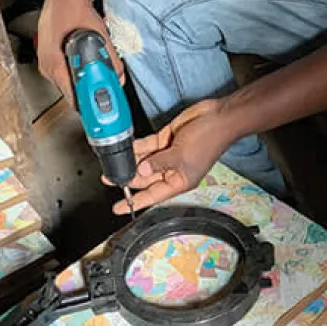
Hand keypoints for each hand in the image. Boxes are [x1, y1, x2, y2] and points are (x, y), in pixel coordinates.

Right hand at [36, 0, 123, 103]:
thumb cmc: (76, 13)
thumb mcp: (100, 37)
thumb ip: (110, 61)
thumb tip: (118, 77)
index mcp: (55, 67)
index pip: (72, 98)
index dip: (88, 106)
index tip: (99, 110)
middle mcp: (47, 67)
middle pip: (69, 92)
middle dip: (86, 93)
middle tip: (102, 92)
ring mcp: (44, 61)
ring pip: (65, 82)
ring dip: (80, 82)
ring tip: (94, 75)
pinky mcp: (47, 55)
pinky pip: (61, 72)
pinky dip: (73, 72)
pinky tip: (83, 64)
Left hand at [112, 99, 232, 213]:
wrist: (217, 117)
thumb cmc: (210, 141)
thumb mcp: (181, 156)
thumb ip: (158, 163)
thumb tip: (141, 170)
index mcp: (179, 181)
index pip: (152, 196)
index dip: (135, 202)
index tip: (119, 208)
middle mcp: (172, 170)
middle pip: (145, 179)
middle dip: (128, 178)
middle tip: (109, 178)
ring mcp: (168, 154)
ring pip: (143, 161)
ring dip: (130, 162)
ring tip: (112, 163)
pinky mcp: (166, 138)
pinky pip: (147, 145)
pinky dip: (136, 147)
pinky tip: (125, 148)